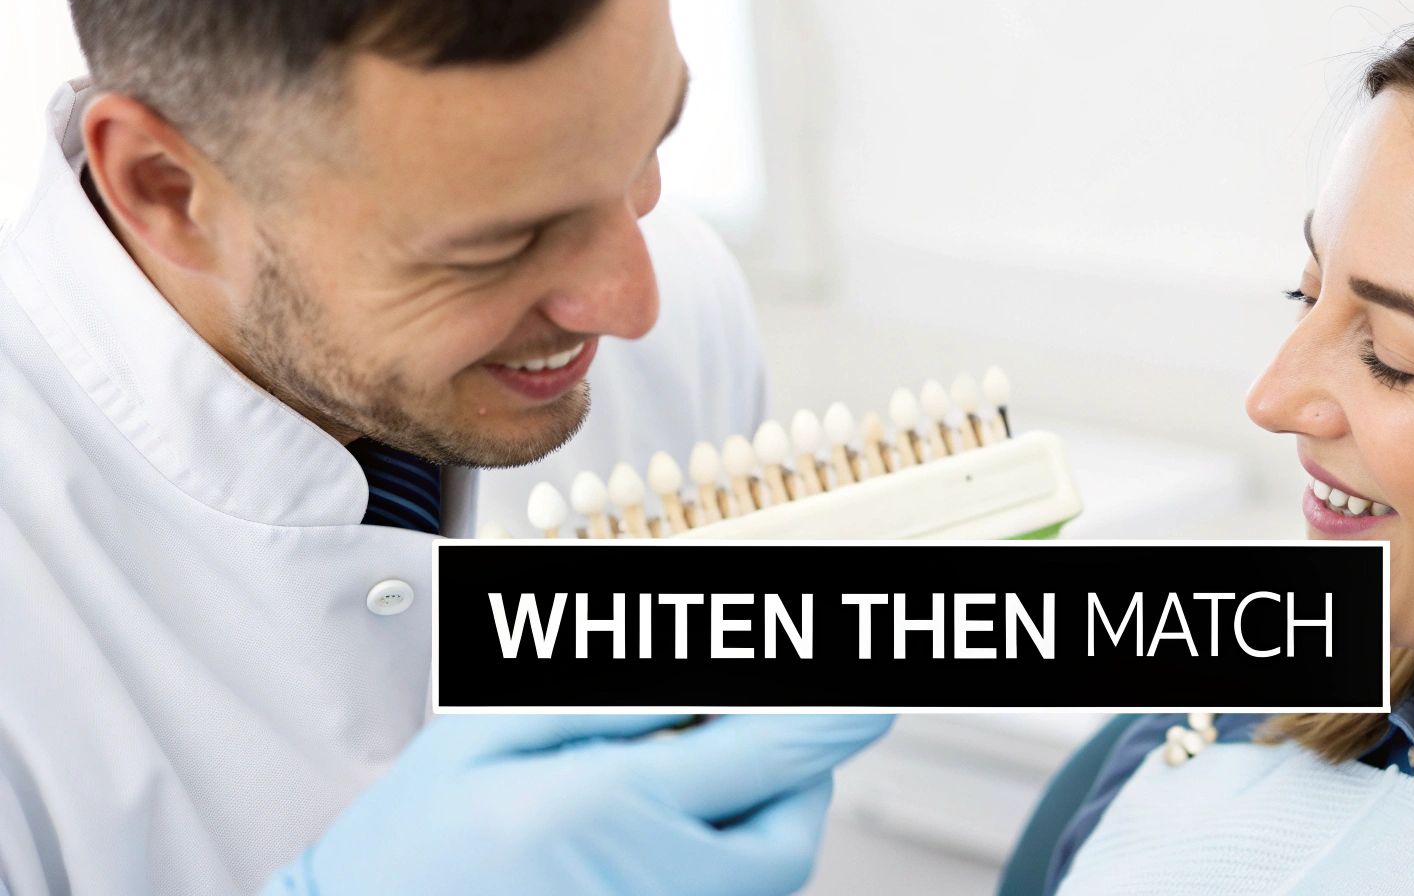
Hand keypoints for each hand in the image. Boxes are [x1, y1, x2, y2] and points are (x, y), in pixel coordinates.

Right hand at [262, 713, 892, 895]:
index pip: (773, 751)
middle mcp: (654, 886)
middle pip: (791, 830)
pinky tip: (666, 828)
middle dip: (801, 772)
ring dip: (766, 816)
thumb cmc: (415, 841)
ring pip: (769, 874)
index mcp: (609, 808)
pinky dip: (728, 859)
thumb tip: (717, 667)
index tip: (872, 684)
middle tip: (764, 727)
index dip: (833, 710)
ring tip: (699, 773)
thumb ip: (619, 692)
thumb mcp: (498, 726)